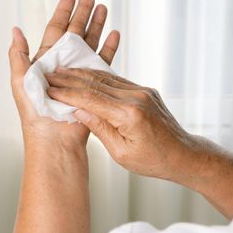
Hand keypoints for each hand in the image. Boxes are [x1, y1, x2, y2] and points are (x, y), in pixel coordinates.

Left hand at [8, 0, 119, 149]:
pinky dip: (109, 47)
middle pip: (75, 33)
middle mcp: (63, 64)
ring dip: (96, 25)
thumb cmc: (34, 113)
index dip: (62, 12)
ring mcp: (79, 74)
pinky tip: (114, 34)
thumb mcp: (20, 81)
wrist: (54, 138)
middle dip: (82, 14)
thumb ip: (18, 55)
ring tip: (103, 8)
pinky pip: (103, 62)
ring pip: (90, 43)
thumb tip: (15, 29)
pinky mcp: (93, 84)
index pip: (55, 29)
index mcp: (45, 61)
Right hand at [45, 68, 198, 180]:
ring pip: (104, 78)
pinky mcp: (144, 90)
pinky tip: (82, 75)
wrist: (183, 154)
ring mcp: (142, 91)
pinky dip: (96, 77)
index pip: (90, 98)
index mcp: (130, 114)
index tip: (49, 90)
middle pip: (95, 83)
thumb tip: (77, 110)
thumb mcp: (121, 153)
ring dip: (81, 74)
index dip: (67, 93)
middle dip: (69, 79)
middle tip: (49, 75)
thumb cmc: (152, 160)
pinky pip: (115, 80)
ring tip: (61, 72)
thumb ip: (99, 128)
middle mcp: (136, 97)